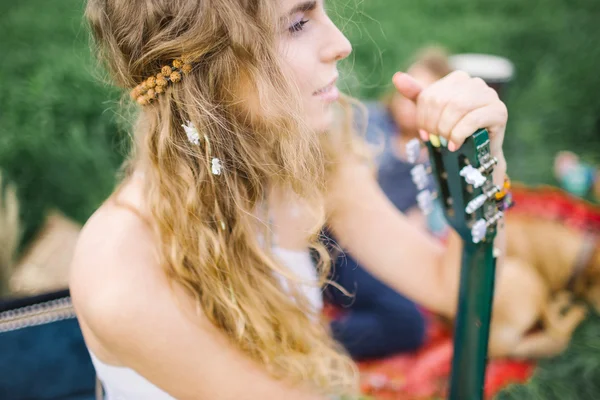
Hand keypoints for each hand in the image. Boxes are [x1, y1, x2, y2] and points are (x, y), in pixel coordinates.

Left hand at [392, 70, 506, 157]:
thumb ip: (416, 95)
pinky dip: (459, 134)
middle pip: (442, 101)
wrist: (477, 153)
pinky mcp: (499, 111)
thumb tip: (397, 77)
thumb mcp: (431, 113)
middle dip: (434, 125)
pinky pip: (473, 119)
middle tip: (435, 140)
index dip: (423, 118)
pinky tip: (455, 144)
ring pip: (457, 108)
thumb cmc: (452, 131)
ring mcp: (489, 95)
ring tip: (446, 143)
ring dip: (447, 130)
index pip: (429, 95)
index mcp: (457, 78)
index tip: (424, 134)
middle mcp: (474, 82)